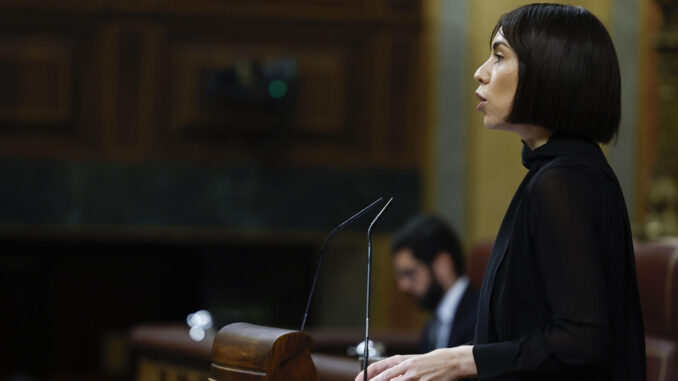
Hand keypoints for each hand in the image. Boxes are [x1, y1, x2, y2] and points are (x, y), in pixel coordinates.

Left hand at [354, 346, 476, 380]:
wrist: (449, 361)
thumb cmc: (427, 362)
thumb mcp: (409, 361)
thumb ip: (394, 368)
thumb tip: (378, 375)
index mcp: (401, 360)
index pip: (378, 367)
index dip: (365, 375)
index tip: (358, 380)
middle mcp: (406, 368)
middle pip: (383, 379)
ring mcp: (414, 377)